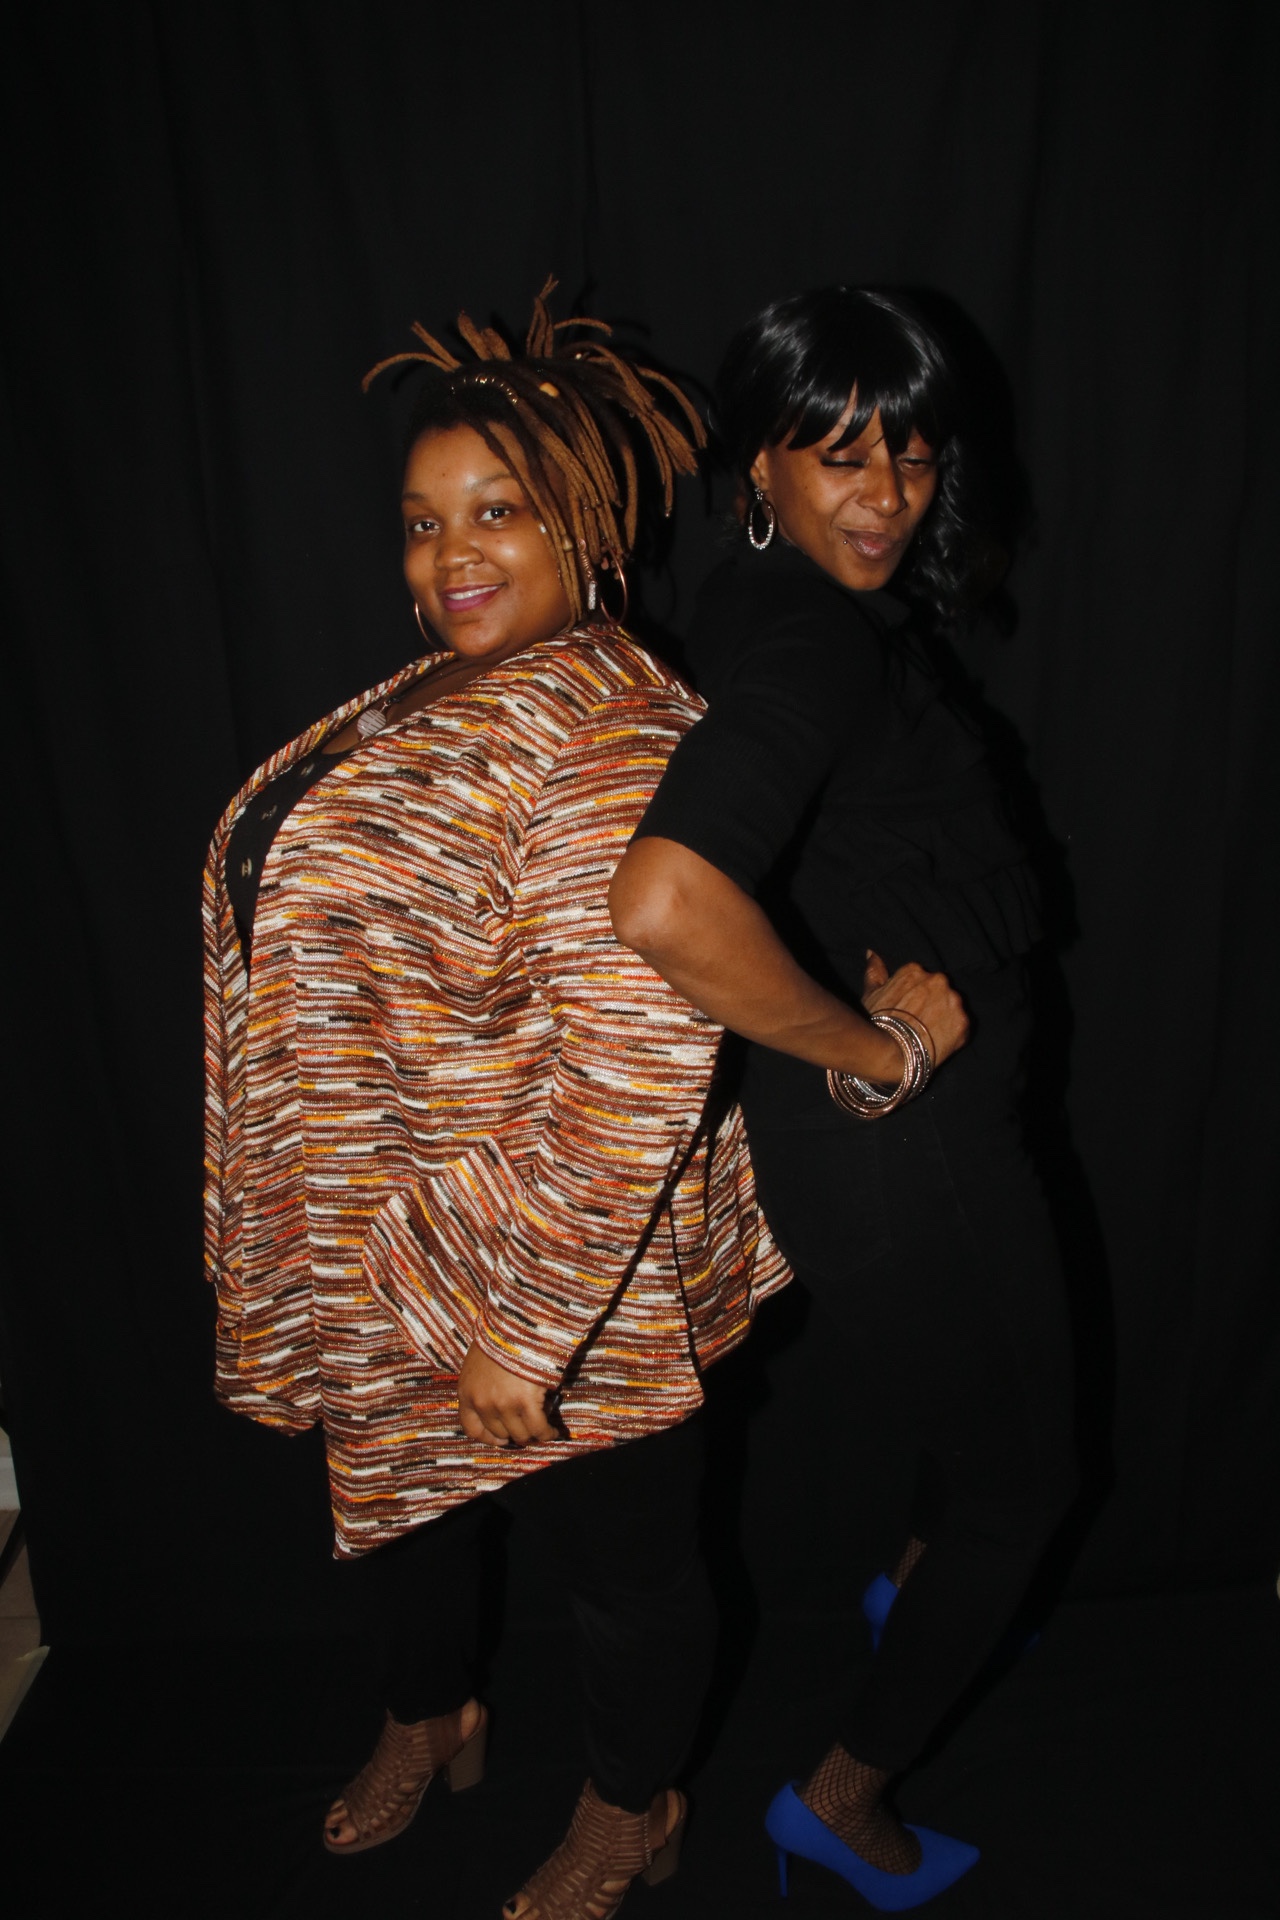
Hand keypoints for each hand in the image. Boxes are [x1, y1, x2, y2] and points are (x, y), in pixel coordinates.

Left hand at [457, 1341, 560, 1447]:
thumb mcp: (481, 1360)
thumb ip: (484, 1383)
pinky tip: (553, 1430)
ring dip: (534, 1435)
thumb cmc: (502, 1334)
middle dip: (516, 1433)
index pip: (472, 1429)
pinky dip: (547, 1433)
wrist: (517, 1320)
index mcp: (466, 1391)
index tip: (503, 1438)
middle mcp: (481, 1402)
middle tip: (530, 1426)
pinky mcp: (524, 1402)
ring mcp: (502, 1404)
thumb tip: (502, 1398)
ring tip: (545, 1429)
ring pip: (521, 1435)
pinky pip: (538, 1428)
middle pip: (500, 1434)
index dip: (490, 1438)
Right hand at [861, 951, 969, 1069]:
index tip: (908, 1009)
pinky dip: (953, 1034)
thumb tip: (872, 952)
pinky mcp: (963, 1022)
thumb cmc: (877, 1022)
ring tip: (928, 1034)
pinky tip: (937, 1043)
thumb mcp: (871, 993)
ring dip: (945, 1017)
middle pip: (939, 990)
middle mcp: (938, 980)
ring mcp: (953, 1000)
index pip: (921, 979)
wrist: (889, 1053)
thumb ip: (875, 971)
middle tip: (919, 1022)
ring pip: (953, 1007)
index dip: (915, 996)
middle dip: (933, 1003)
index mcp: (915, 970)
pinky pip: (962, 1026)